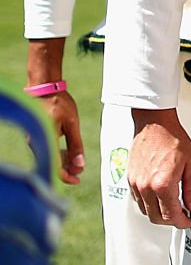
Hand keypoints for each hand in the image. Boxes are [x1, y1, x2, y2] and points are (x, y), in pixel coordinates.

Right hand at [26, 39, 84, 184]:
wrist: (44, 86)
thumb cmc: (58, 102)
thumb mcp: (71, 123)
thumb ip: (75, 144)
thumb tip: (79, 164)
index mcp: (46, 141)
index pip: (55, 168)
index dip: (67, 176)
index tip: (78, 179)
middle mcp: (37, 142)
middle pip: (51, 164)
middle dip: (67, 169)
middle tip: (80, 170)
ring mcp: (36, 137)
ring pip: (49, 156)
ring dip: (62, 161)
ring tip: (76, 161)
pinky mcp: (37, 132)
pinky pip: (47, 148)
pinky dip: (58, 152)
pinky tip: (67, 151)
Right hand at [128, 109, 190, 228]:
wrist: (154, 122)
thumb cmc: (173, 138)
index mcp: (162, 185)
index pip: (171, 216)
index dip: (182, 222)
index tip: (189, 221)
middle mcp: (146, 187)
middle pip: (156, 218)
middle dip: (170, 221)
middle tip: (182, 215)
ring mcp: (135, 184)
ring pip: (146, 211)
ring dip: (159, 213)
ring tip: (171, 205)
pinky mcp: (130, 179)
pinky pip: (138, 200)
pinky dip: (149, 203)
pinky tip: (158, 195)